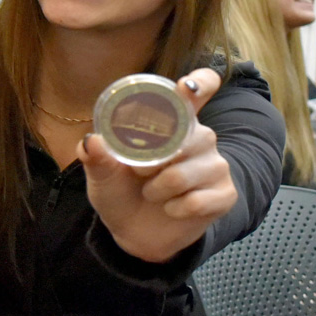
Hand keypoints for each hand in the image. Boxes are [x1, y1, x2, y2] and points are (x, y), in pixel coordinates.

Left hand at [81, 69, 236, 263]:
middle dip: (150, 162)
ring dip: (158, 190)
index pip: (199, 89)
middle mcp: (200, 137)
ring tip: (154, 193)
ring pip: (181, 175)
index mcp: (174, 121)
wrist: (136, 232)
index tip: (185, 88)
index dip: (199, 83)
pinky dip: (174, 210)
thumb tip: (91, 142)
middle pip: (183, 138)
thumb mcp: (103, 175)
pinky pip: (196, 201)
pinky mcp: (225, 193)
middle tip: (141, 174)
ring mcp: (216, 165)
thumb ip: (97, 157)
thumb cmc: (122, 192)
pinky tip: (172, 209)